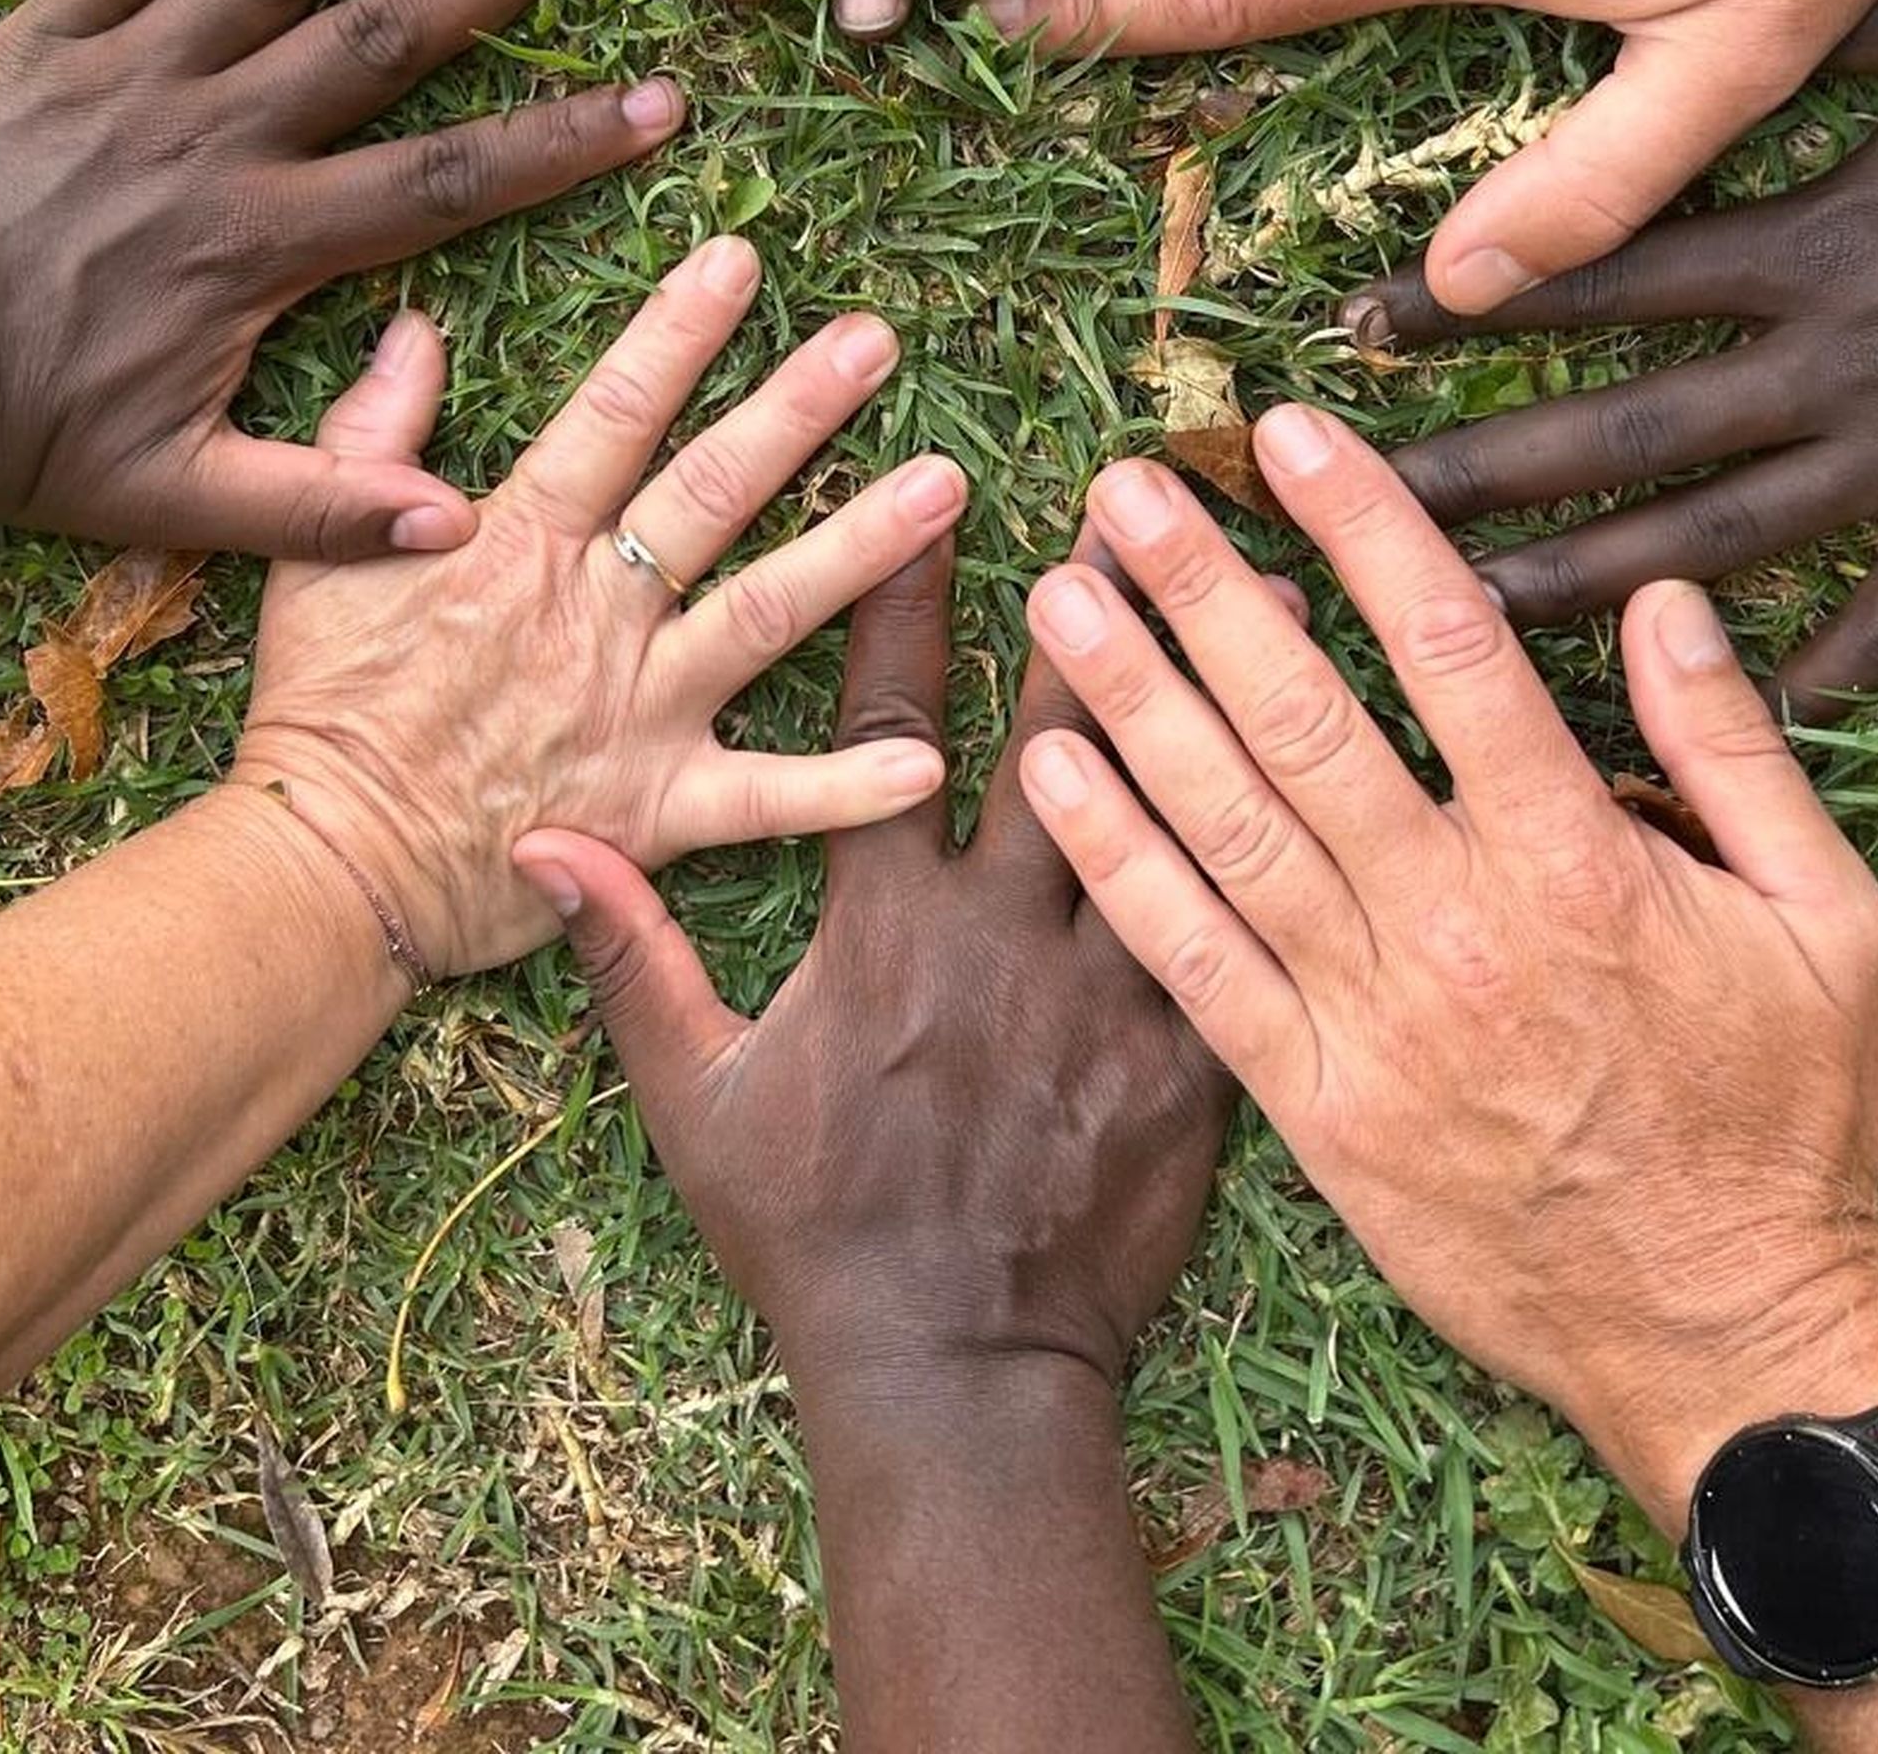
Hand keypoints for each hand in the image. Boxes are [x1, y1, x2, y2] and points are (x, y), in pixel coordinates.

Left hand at [0, 0, 678, 559]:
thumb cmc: (12, 440)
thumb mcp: (168, 498)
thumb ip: (318, 505)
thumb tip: (457, 529)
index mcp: (259, 246)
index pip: (447, 183)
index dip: (561, 142)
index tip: (659, 102)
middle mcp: (213, 138)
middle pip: (387, 38)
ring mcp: (127, 75)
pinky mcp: (40, 39)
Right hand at [227, 235, 964, 973]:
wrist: (324, 868)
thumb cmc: (321, 713)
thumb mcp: (319, 552)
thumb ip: (372, 435)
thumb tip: (414, 327)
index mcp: (517, 542)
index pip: (612, 414)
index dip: (676, 333)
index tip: (740, 260)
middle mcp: (593, 612)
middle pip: (715, 489)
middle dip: (801, 406)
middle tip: (879, 340)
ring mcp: (634, 707)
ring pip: (768, 611)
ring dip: (864, 547)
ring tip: (947, 488)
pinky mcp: (655, 807)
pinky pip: (766, 797)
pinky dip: (847, 785)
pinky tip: (930, 758)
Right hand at [512, 537, 1232, 1388]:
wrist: (960, 1374)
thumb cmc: (813, 1237)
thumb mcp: (695, 1099)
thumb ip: (629, 955)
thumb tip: (548, 837)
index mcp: (887, 930)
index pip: (888, 730)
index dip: (907, 607)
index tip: (930, 503)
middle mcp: (1008, 937)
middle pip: (1068, 739)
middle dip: (1101, 610)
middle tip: (1145, 502)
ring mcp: (1116, 995)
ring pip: (1180, 816)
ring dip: (1215, 704)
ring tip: (1268, 597)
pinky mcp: (1200, 1060)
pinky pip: (1247, 930)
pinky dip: (1283, 846)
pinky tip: (1329, 772)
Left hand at [1015, 416, 1877, 1521]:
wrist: (1724, 1338)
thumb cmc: (1788, 1123)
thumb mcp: (1830, 925)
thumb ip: (1738, 754)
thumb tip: (1666, 599)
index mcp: (1579, 862)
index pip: (1453, 651)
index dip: (1365, 528)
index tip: (1292, 435)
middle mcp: (1456, 924)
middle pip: (1305, 719)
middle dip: (1207, 587)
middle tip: (1125, 485)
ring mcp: (1371, 1020)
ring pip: (1227, 826)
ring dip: (1133, 698)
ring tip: (1064, 592)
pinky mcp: (1313, 1109)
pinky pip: (1192, 968)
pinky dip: (1117, 863)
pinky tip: (1050, 774)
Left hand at [1346, 0, 1877, 705]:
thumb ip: (1838, 24)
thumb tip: (1742, 7)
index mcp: (1811, 241)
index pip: (1599, 275)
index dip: (1474, 302)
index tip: (1358, 334)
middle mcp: (1832, 364)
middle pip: (1619, 436)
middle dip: (1476, 481)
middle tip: (1353, 528)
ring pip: (1712, 545)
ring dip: (1583, 593)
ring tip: (1467, 636)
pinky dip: (1814, 677)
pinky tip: (1735, 726)